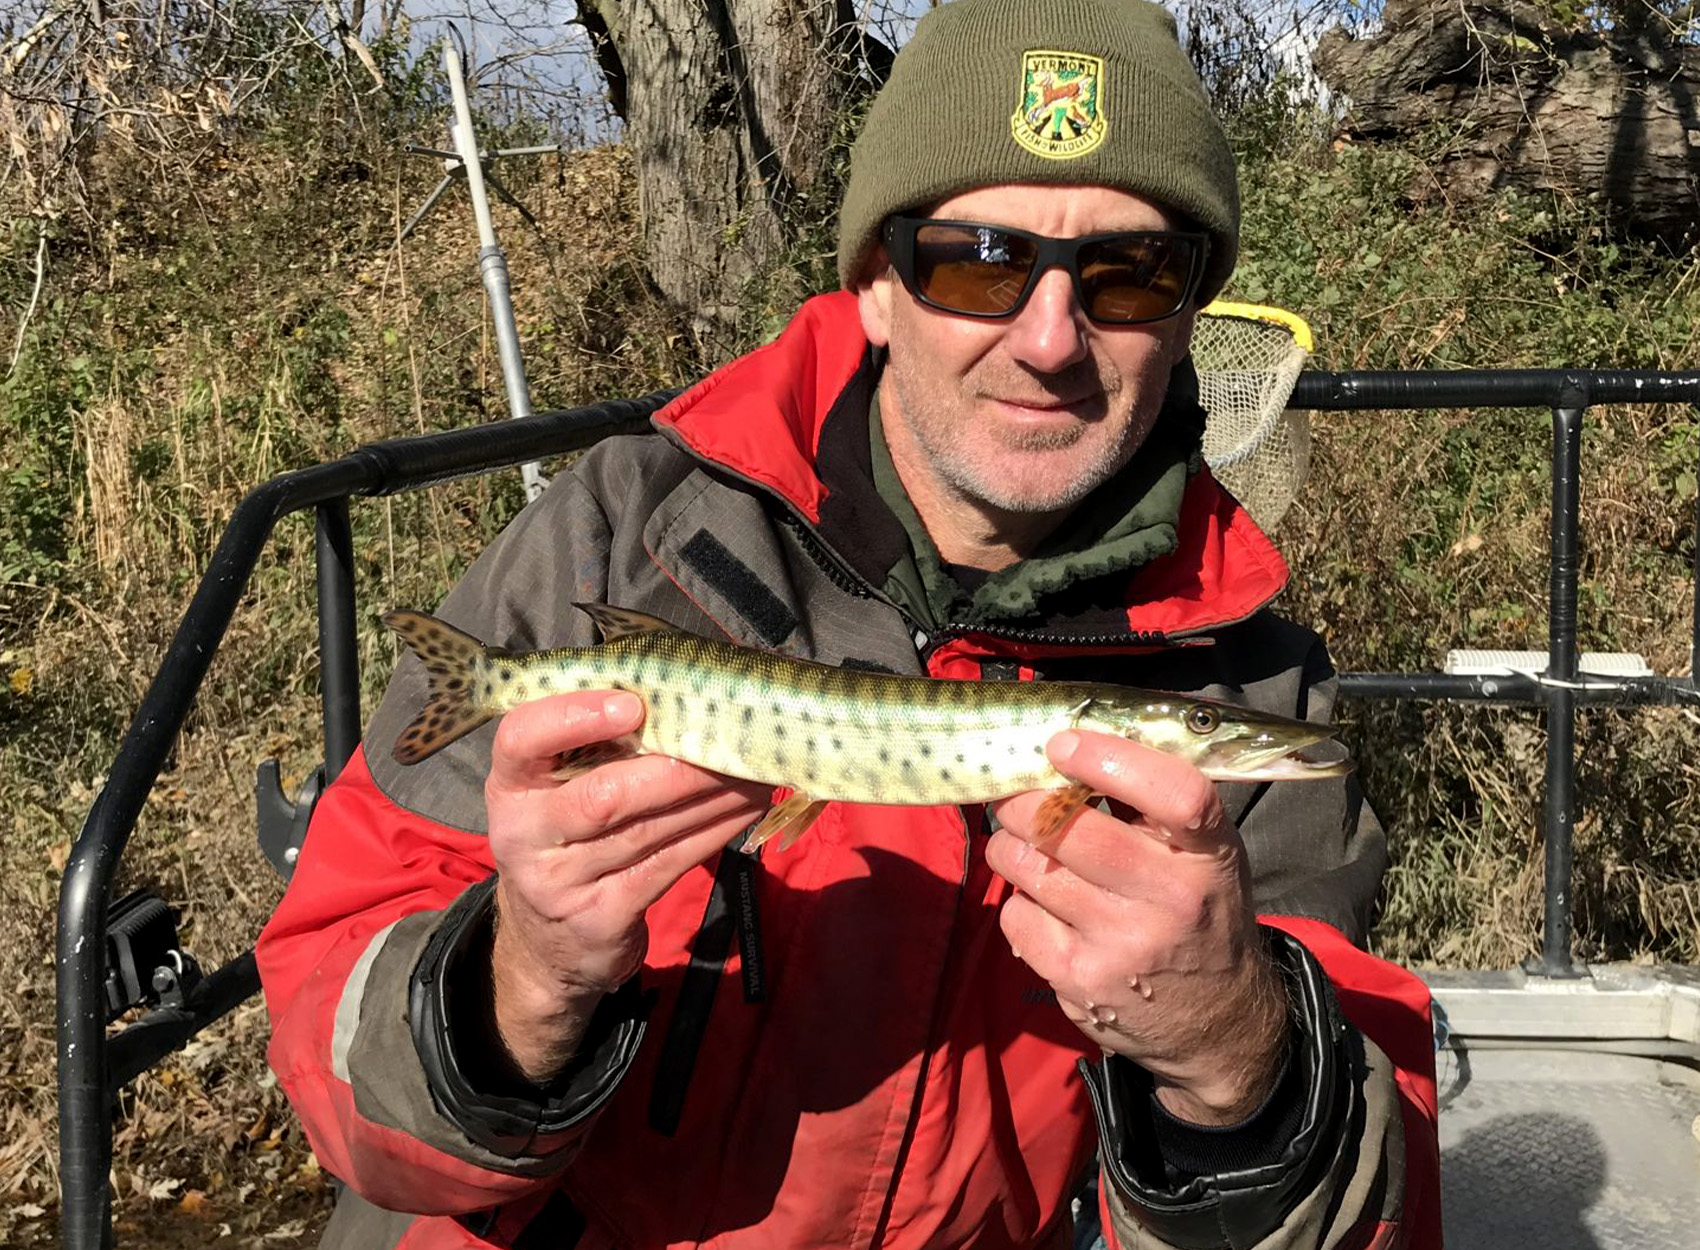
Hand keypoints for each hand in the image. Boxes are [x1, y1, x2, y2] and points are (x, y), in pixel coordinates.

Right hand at [484, 691, 769, 1081]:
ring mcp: (560, 882)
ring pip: (646, 831)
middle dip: (676, 768)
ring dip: (710, 796)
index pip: (521, 740)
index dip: (573, 717)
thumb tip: (684, 691)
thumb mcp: (556, 790)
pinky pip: (669, 865)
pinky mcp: (601, 917)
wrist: (547, 941)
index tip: (631, 705)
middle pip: (604, 796)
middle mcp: (525, 833)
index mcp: (511, 784)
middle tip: (730, 740)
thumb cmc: (566, 835)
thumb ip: (595, 746)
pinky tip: (746, 807)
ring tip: (754, 767)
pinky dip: (715, 831)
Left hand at [987, 729, 1287, 1125]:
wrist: (1219, 1023)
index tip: (1063, 743)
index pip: (1174, 793)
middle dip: (1023, 801)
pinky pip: (1017, 916)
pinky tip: (1042, 903)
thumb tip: (1074, 736)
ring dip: (1010, 845)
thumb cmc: (1199, 911)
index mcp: (1208, 854)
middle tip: (1015, 795)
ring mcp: (1124, 945)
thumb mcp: (1204, 854)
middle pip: (1071, 829)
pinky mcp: (1082, 982)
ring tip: (1022, 843)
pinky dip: (1018, 901)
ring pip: (1030, 867)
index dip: (1109, 759)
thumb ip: (1154, 801)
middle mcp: (1173, 900)